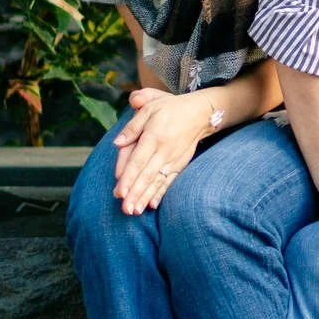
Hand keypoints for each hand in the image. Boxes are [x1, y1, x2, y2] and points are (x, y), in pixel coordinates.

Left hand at [112, 87, 211, 214]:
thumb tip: (117, 142)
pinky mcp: (180, 164)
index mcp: (154, 136)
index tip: (119, 193)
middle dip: (135, 193)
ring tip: (134, 211)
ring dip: (145, 197)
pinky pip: (169, 181)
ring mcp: (174, 159)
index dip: (128, 178)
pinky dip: (161, 193)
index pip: (138, 161)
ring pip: (157, 181)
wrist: (200, 113)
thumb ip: (133, 126)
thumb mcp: (151, 107)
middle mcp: (164, 151)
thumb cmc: (171, 109)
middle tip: (125, 209)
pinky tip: (152, 205)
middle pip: (147, 175)